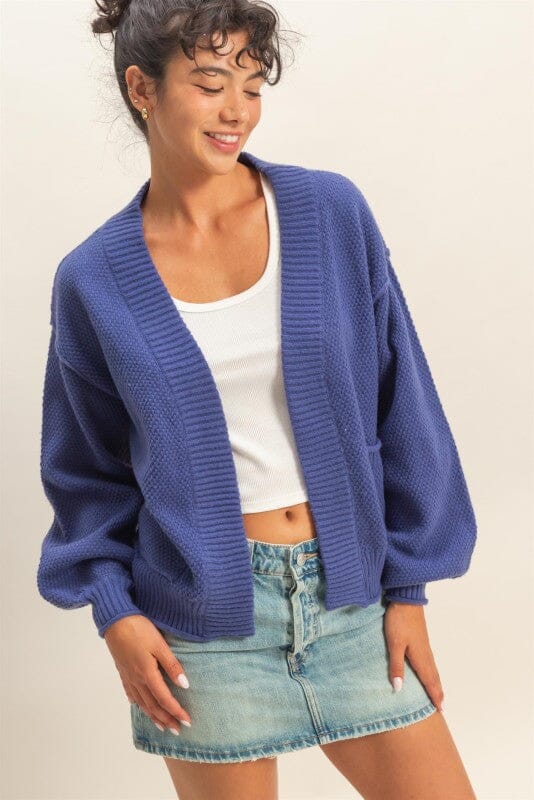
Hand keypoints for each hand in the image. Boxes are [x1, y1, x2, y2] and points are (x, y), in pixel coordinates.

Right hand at [104, 614, 191, 732]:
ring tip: (162, 726)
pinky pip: (131, 694)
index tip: (187, 721)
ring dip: (153, 716)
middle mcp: (137, 680)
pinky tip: (140, 706)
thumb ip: (172, 665)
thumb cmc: (139, 629)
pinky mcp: (123, 672)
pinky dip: (138, 704)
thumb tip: (185, 685)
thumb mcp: (160, 644)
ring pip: (142, 703)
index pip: (165, 699)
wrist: (115, 621)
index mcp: (148, 674)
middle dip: (166, 719)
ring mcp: (128, 677)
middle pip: (153, 706)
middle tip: (177, 729)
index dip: (176, 712)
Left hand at [384, 602, 443, 711]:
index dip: (434, 695)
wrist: (406, 599)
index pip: (429, 681)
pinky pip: (429, 661)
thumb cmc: (399, 621)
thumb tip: (398, 689)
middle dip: (438, 691)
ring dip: (436, 682)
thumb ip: (396, 666)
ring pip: (432, 668)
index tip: (440, 709)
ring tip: (438, 692)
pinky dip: (432, 671)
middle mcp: (425, 653)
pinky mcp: (421, 639)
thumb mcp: (394, 644)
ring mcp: (424, 645)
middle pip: (434, 676)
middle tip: (442, 706)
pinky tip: (428, 670)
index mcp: (420, 657)